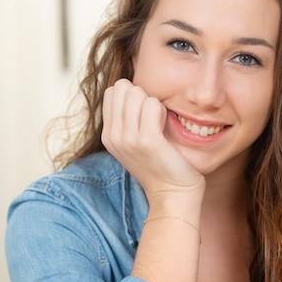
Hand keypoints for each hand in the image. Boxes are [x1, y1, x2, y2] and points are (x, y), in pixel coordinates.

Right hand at [101, 79, 204, 204]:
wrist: (173, 194)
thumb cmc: (161, 164)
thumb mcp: (134, 142)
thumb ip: (127, 118)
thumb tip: (131, 87)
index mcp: (108, 135)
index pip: (112, 92)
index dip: (132, 96)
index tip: (144, 115)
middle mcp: (113, 136)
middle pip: (123, 88)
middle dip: (142, 96)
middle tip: (153, 118)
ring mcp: (128, 139)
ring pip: (137, 93)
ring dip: (153, 103)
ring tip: (159, 124)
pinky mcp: (147, 140)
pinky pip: (153, 104)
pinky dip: (162, 110)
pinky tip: (165, 126)